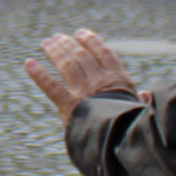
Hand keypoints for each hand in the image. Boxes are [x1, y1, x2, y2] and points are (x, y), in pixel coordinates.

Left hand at [23, 29, 140, 124]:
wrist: (121, 141)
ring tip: (47, 42)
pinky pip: (51, 86)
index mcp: (119, 79)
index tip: (81, 33)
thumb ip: (142, 101)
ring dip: (55, 51)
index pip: (104, 53)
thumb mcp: (144, 111)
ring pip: (67, 65)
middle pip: (81, 55)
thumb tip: (146, 94)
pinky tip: (29, 63)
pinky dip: (38, 74)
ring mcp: (84, 92)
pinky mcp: (69, 105)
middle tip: (58, 37)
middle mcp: (100, 81)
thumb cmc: (135, 128)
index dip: (91, 41)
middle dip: (69, 44)